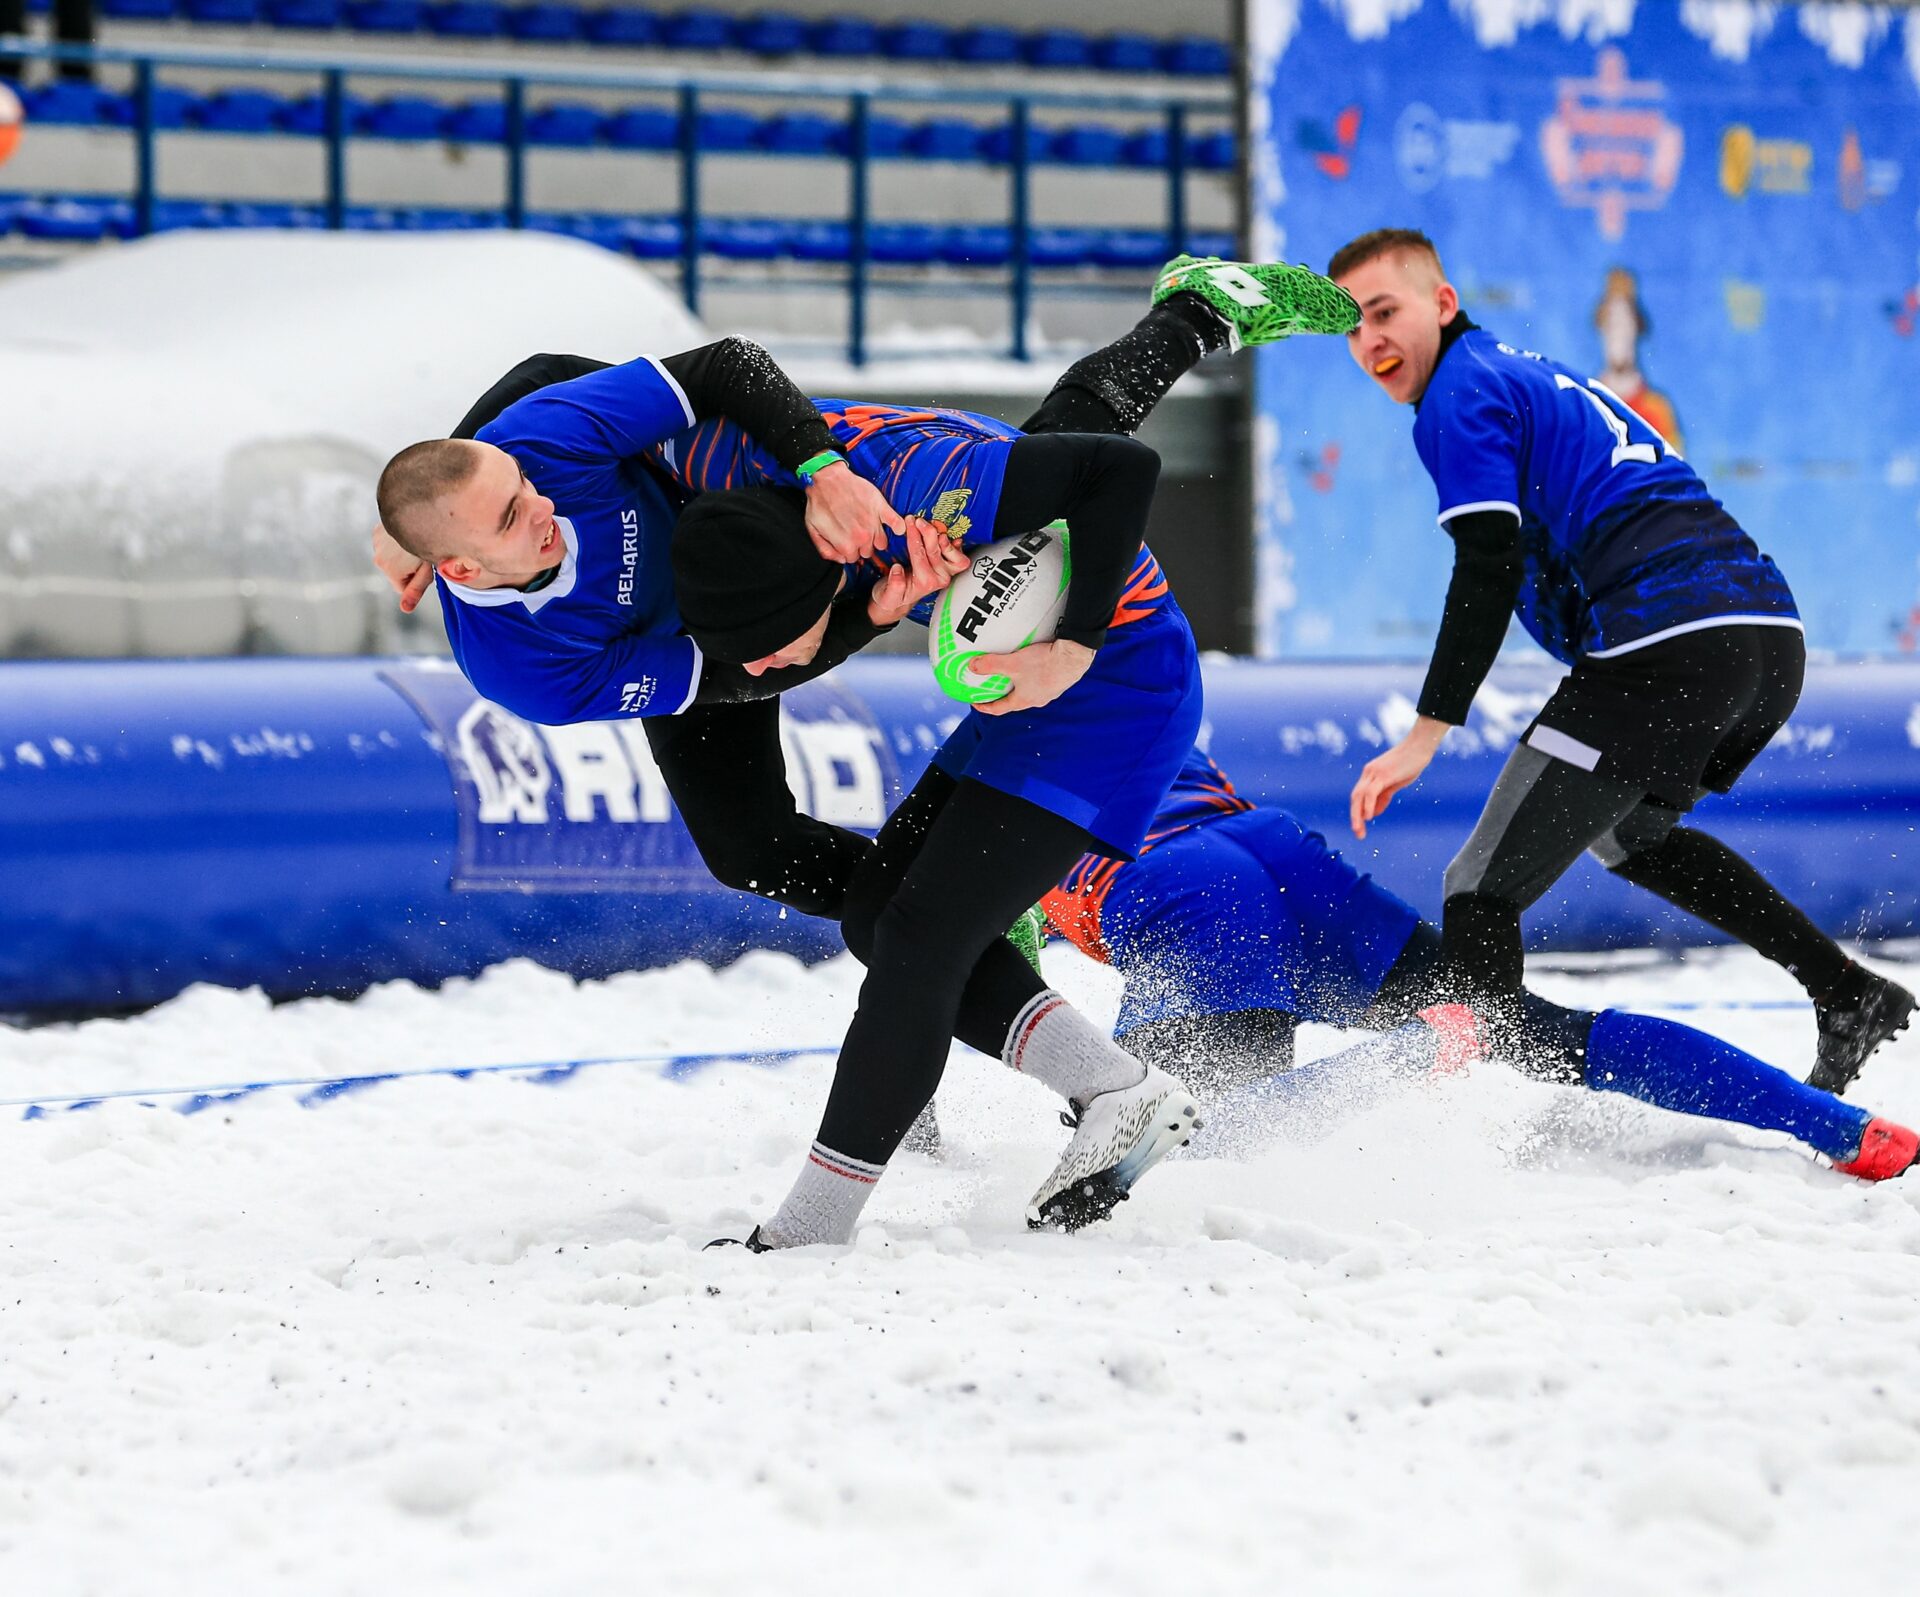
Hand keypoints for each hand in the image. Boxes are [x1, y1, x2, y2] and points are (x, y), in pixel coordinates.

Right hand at [372, 523, 432, 613]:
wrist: (423, 512)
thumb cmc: (430, 543)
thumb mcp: (427, 569)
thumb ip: (415, 590)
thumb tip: (405, 609)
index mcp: (390, 570)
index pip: (402, 588)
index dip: (417, 580)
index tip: (425, 567)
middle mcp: (378, 557)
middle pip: (396, 573)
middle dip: (409, 568)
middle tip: (422, 554)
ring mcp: (376, 543)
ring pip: (392, 558)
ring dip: (402, 554)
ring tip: (417, 542)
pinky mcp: (377, 531)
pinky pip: (388, 544)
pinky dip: (397, 541)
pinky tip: (409, 532)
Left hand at [804, 459, 905, 562]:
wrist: (827, 478)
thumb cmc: (819, 502)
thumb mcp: (813, 530)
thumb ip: (826, 550)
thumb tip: (841, 560)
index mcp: (846, 544)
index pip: (853, 558)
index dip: (849, 550)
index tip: (848, 542)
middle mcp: (862, 537)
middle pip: (868, 552)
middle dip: (862, 545)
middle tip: (855, 533)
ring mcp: (873, 523)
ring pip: (882, 543)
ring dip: (876, 538)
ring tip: (868, 529)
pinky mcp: (881, 508)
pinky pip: (897, 524)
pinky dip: (898, 527)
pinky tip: (896, 527)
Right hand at [867, 518, 969, 627]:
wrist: (899, 600)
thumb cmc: (892, 596)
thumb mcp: (886, 596)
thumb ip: (893, 586)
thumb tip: (897, 569)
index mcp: (924, 583)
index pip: (920, 554)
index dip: (914, 536)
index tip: (908, 523)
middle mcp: (938, 578)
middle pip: (936, 550)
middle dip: (926, 532)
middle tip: (918, 521)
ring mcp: (945, 573)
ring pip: (952, 553)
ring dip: (941, 537)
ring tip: (930, 526)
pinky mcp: (949, 568)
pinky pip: (959, 556)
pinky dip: (953, 544)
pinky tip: (944, 534)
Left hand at [972, 638, 1095, 716]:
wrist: (1074, 656)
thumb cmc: (1043, 663)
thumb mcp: (1012, 663)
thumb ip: (991, 665)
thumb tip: (972, 666)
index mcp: (1023, 700)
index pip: (1000, 709)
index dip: (986, 707)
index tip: (976, 703)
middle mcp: (1037, 700)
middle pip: (1014, 701)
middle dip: (1002, 695)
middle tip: (991, 687)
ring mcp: (1049, 692)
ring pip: (1029, 691)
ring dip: (1018, 686)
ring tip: (1011, 674)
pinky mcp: (1058, 681)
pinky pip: (1040, 681)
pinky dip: (1031, 677)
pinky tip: (1031, 665)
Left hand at [1350, 716, 1448, 838]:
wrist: (1420, 746)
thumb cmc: (1410, 763)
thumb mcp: (1395, 782)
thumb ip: (1384, 795)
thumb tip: (1375, 812)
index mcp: (1370, 774)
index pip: (1359, 796)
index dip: (1357, 812)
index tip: (1360, 827)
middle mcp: (1369, 773)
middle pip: (1355, 797)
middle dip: (1354, 817)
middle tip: (1358, 834)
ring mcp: (1374, 772)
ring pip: (1359, 796)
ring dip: (1358, 815)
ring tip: (1359, 830)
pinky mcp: (1383, 774)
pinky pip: (1371, 792)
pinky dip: (1368, 805)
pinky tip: (1369, 817)